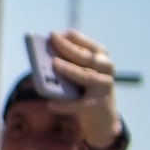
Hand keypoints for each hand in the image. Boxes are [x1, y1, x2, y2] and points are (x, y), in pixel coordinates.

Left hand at [44, 29, 120, 148]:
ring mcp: (104, 86)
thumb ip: (65, 63)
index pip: (88, 45)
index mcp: (101, 57)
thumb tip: (43, 60)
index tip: (55, 33)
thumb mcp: (76, 72)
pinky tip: (50, 104)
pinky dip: (65, 105)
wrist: (100, 115)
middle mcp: (106, 69)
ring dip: (70, 69)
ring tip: (54, 64)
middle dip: (69, 48)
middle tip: (52, 41)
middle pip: (87, 57)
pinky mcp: (98, 105)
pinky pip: (79, 104)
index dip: (72, 38)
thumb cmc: (83, 87)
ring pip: (87, 76)